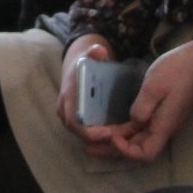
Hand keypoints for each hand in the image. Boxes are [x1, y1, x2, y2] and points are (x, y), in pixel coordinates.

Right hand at [55, 35, 123, 158]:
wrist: (75, 67)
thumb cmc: (83, 63)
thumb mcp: (88, 56)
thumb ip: (94, 52)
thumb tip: (98, 51)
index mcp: (67, 100)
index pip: (74, 123)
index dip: (89, 132)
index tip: (108, 133)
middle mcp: (67, 113)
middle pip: (82, 135)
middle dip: (102, 141)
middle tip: (124, 139)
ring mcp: (73, 119)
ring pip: (87, 138)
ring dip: (105, 142)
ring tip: (126, 139)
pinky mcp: (81, 122)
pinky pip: (91, 135)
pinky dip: (105, 139)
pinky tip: (122, 137)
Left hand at [105, 37, 192, 162]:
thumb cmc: (177, 71)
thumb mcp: (154, 86)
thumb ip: (142, 107)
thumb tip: (132, 122)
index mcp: (164, 126)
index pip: (145, 154)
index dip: (126, 151)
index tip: (112, 136)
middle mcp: (164, 129)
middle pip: (139, 150)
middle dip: (115, 150)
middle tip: (91, 147)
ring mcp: (163, 121)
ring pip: (139, 139)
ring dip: (119, 141)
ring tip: (97, 139)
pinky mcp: (161, 113)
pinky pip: (142, 128)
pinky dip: (127, 130)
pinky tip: (114, 126)